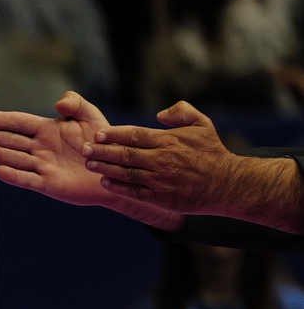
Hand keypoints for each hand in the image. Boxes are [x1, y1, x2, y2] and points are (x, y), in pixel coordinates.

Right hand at [0, 93, 185, 229]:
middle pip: (13, 141)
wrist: (115, 169)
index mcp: (48, 130)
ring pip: (16, 159)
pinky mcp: (47, 184)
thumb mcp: (91, 116)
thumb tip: (58, 103)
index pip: (21, 123)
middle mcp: (41, 149)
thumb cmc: (104, 142)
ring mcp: (42, 166)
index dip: (5, 120)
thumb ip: (76, 104)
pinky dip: (14, 176)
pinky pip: (27, 179)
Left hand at [90, 102, 303, 232]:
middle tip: (83, 148)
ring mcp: (160, 180)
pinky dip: (118, 187)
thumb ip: (182, 112)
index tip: (98, 133)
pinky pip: (134, 192)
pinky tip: (104, 182)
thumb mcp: (202, 125)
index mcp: (169, 141)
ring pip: (126, 173)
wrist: (226, 183)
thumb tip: (159, 113)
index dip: (114, 134)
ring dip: (105, 168)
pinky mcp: (160, 197)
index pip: (135, 135)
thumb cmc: (212, 152)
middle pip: (125, 154)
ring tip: (88, 163)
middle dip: (102, 151)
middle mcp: (162, 159)